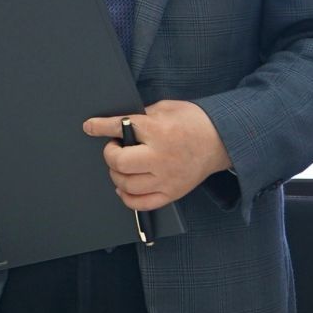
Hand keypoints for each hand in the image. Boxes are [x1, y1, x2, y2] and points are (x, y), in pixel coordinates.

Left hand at [83, 100, 232, 211]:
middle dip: (110, 154)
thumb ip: (142, 116)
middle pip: (120, 163)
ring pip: (127, 185)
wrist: (222, 140)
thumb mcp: (166, 109)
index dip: (100, 126)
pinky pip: (142, 203)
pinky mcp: (172, 193)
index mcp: (158, 131)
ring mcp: (166, 178)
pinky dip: (127, 198)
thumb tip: (119, 125)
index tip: (89, 126)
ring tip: (121, 166)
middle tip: (114, 148)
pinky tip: (124, 188)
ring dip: (117, 175)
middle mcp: (161, 157)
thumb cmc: (193, 121)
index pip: (120, 128)